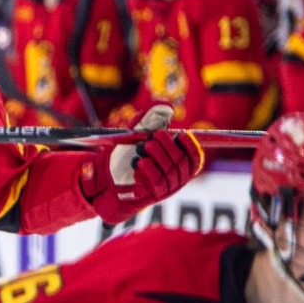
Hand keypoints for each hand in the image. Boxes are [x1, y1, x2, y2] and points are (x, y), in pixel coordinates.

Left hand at [83, 104, 203, 222]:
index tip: (182, 134)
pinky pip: (156, 185)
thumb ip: (152, 118)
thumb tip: (166, 106)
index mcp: (180, 164)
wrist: (108, 176)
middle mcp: (177, 178)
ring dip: (158, 158)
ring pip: (169, 173)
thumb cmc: (128, 152)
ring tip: (144, 147)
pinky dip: (149, 172)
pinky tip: (139, 164)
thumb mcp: (139, 133)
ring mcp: (166, 188)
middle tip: (155, 136)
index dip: (191, 146)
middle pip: (181, 163)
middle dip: (168, 147)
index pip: (195, 158)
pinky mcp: (152, 196)